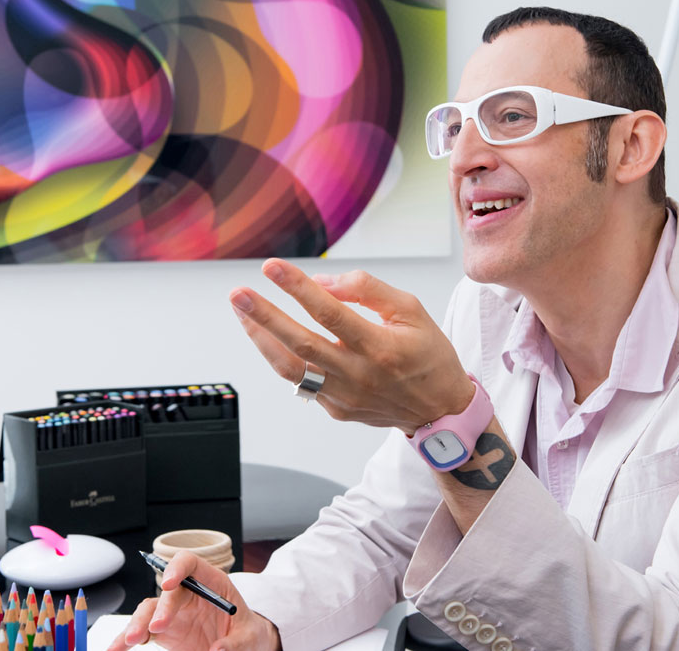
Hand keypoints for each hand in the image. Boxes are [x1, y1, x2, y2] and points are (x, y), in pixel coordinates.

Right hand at [107, 552, 278, 650]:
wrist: (241, 647)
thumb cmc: (248, 634)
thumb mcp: (250, 637)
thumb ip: (236, 643)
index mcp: (211, 582)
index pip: (190, 563)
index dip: (177, 568)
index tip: (169, 583)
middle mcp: (188, 593)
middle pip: (167, 591)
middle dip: (160, 607)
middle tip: (156, 628)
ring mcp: (173, 612)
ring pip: (148, 610)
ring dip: (137, 623)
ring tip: (130, 642)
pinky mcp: (163, 631)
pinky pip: (142, 632)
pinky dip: (125, 640)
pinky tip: (115, 649)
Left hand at [229, 258, 473, 433]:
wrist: (439, 411)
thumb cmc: (428, 356)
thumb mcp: (411, 310)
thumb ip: (368, 290)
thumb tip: (322, 280)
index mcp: (381, 347)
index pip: (330, 312)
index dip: (298, 288)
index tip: (272, 268)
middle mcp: (360, 375)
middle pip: (302, 343)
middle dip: (265, 317)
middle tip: (239, 294)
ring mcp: (344, 396)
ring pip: (292, 369)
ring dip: (261, 339)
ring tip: (242, 313)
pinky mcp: (335, 409)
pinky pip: (300, 382)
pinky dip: (279, 357)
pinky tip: (266, 337)